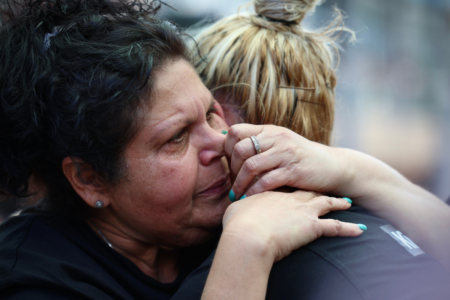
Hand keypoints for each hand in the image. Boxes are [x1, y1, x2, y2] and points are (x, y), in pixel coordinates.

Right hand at [222, 191, 363, 261]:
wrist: (248, 237)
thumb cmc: (239, 224)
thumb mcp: (236, 209)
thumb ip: (239, 203)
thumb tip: (233, 202)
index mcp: (273, 192)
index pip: (286, 182)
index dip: (294, 179)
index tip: (300, 177)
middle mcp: (291, 198)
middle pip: (309, 189)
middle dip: (319, 186)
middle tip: (328, 183)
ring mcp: (304, 211)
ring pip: (326, 204)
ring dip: (338, 203)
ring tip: (348, 202)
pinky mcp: (312, 228)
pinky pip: (335, 228)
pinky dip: (348, 229)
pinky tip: (360, 231)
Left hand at [225, 124, 343, 198]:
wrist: (333, 166)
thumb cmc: (300, 159)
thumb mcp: (279, 144)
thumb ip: (257, 145)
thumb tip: (226, 149)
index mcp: (269, 130)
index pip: (235, 131)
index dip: (225, 148)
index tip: (227, 165)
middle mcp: (276, 138)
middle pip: (240, 149)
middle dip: (231, 169)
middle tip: (233, 183)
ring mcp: (286, 153)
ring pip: (250, 166)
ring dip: (239, 183)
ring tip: (236, 195)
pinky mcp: (294, 171)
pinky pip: (266, 182)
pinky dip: (254, 192)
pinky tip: (250, 199)